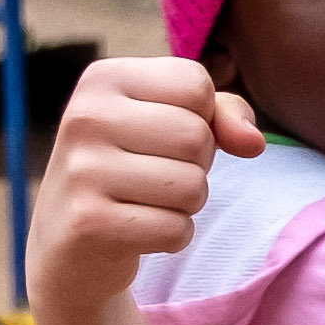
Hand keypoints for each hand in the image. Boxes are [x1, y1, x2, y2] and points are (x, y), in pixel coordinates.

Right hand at [27, 55, 263, 312]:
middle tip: (155, 178)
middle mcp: (84, 116)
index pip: (195, 84)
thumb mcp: (171, 125)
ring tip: (147, 205)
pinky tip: (139, 233)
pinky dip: (172, 238)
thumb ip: (223, 114)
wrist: (69, 247)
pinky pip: (175, 230)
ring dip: (186, 205)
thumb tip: (254, 143)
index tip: (163, 138)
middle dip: (196, 166)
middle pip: (197, 136)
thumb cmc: (132, 171)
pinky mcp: (88, 222)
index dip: (201, 119)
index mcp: (102, 78)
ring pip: (192, 186)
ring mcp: (81, 170)